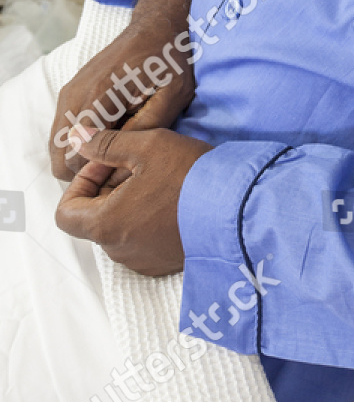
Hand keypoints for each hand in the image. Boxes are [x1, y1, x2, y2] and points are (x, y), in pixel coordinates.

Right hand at [49, 0, 192, 180]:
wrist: (155, 26)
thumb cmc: (170, 60)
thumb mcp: (172, 95)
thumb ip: (147, 127)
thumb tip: (121, 160)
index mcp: (100, 96)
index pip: (75, 155)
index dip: (96, 172)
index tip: (122, 170)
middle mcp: (75, 95)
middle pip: (59, 156)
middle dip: (84, 170)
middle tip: (118, 166)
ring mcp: (69, 92)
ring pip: (57, 146)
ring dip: (80, 156)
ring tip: (116, 152)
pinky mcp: (70, 92)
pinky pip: (63, 131)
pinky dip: (78, 143)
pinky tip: (109, 137)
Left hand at [55, 125, 212, 275]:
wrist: (239, 209)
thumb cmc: (191, 177)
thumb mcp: (146, 146)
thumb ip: (105, 144)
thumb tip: (75, 138)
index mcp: (105, 225)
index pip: (66, 212)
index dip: (81, 183)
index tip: (107, 163)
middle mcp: (119, 250)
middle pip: (94, 219)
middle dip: (107, 189)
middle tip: (137, 165)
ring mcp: (142, 260)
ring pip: (119, 229)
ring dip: (127, 204)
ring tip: (158, 180)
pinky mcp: (164, 263)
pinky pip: (142, 242)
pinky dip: (146, 221)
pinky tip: (172, 200)